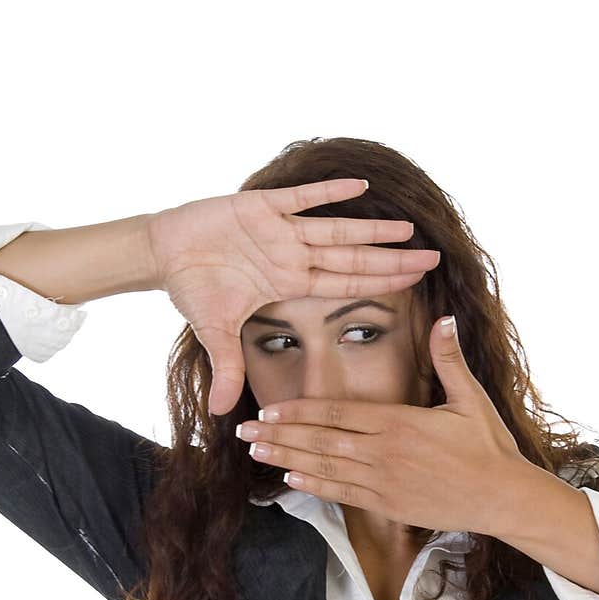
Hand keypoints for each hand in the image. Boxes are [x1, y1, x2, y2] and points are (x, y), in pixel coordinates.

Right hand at [145, 181, 440, 415]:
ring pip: (337, 228)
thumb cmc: (194, 288)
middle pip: (354, 258)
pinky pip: (300, 196)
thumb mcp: (214, 333)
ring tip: (408, 228)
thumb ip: (227, 368)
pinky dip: (327, 191)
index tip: (416, 285)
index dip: (381, 285)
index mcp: (291, 282)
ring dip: (372, 229)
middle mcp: (294, 255)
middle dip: (393, 260)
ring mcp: (281, 229)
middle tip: (434, 259)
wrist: (164, 253)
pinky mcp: (261, 204)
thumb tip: (221, 413)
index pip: (346, 285)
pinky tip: (360, 186)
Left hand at [235, 314, 525, 535]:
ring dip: (287, 459)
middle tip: (243, 432)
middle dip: (280, 435)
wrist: (503, 496)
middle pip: (322, 441)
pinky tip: (290, 479)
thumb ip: (448, 359)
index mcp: (400, 423)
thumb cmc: (489, 446)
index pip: (338, 413)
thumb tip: (445, 319)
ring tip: (255, 452)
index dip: (300, 412)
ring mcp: (385, 482)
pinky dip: (315, 486)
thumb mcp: (471, 397)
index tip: (270, 409)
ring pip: (325, 468)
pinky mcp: (389, 506)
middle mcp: (385, 453)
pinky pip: (344, 494)